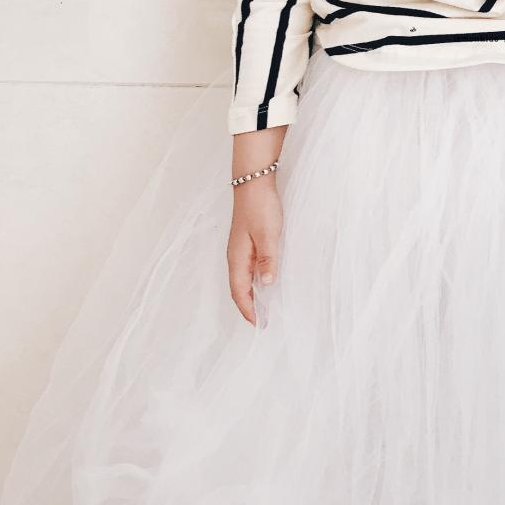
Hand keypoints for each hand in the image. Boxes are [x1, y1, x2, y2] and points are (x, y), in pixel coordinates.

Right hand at [227, 170, 282, 326]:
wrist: (254, 180)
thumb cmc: (260, 206)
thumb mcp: (268, 234)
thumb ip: (268, 259)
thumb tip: (267, 284)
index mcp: (237, 258)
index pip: (239, 292)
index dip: (249, 310)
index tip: (260, 325)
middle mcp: (235, 256)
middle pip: (239, 288)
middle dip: (250, 306)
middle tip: (265, 321)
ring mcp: (240, 248)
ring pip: (244, 278)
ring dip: (253, 294)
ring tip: (267, 306)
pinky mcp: (247, 241)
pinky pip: (249, 268)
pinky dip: (255, 280)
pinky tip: (266, 280)